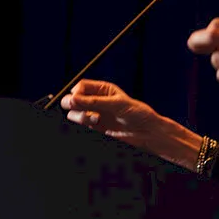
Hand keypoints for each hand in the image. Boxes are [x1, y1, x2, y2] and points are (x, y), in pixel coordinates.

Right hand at [60, 79, 202, 169]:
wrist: (146, 132)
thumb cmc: (137, 113)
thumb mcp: (117, 104)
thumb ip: (94, 102)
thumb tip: (73, 99)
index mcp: (103, 89)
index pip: (81, 86)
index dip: (76, 92)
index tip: (76, 99)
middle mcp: (96, 101)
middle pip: (72, 99)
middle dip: (72, 104)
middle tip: (77, 108)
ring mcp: (94, 114)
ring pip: (74, 113)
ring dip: (80, 116)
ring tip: (95, 119)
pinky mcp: (95, 128)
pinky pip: (80, 125)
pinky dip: (84, 124)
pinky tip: (97, 125)